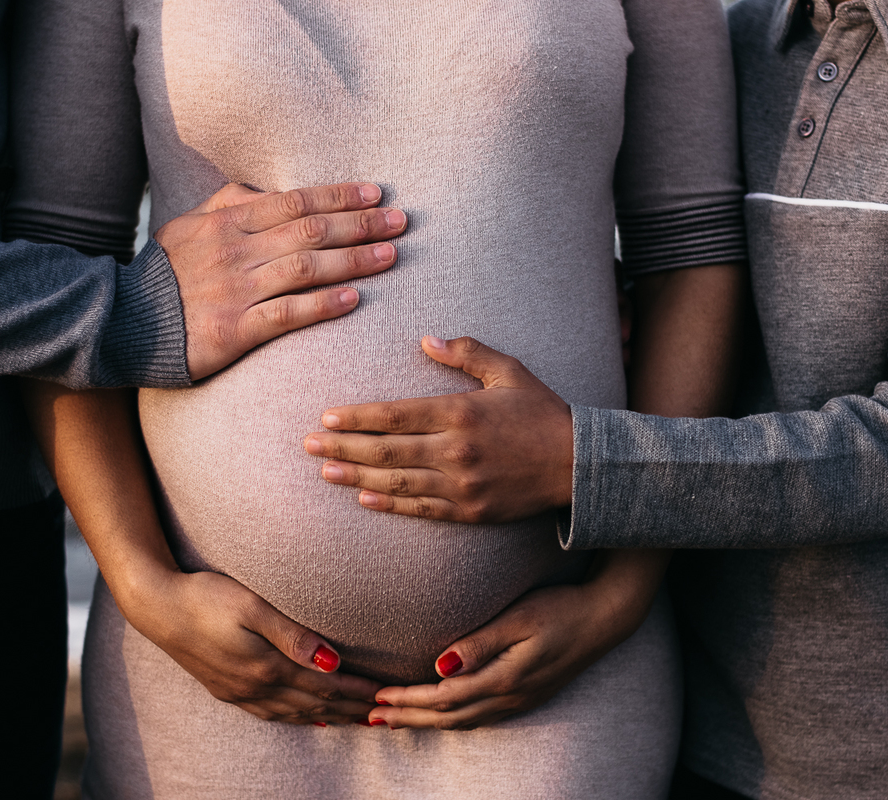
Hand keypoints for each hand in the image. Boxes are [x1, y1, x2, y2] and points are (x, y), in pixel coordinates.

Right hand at [118, 568, 381, 724]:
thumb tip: (332, 661)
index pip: (325, 685)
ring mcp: (238, 692)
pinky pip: (270, 713)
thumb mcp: (252, 607)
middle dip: (351, 709)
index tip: (386, 694)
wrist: (156, 607)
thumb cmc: (206, 597)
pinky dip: (296, 718)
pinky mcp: (225, 689)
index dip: (357, 691)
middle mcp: (255, 686)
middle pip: (315, 704)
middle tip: (383, 715)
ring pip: (294, 713)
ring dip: (328, 717)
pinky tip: (304, 717)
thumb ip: (293, 635)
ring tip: (354, 720)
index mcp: (266, 667)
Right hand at [157, 181, 406, 379]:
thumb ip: (230, 203)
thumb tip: (269, 191)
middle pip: (309, 231)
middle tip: (401, 222)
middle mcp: (235, 251)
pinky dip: (322, 305)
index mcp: (227, 221)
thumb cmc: (164, 273)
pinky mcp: (235, 330)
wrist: (125, 322)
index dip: (339, 196)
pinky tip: (354, 299)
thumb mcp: (189, 225)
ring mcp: (236, 291)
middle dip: (360, 224)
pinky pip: (286, 314)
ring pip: (305, 269)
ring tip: (390, 255)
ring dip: (353, 261)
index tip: (377, 194)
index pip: (294, 201)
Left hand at [303, 336, 572, 522]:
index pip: (395, 415)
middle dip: (342, 446)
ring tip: (324, 471)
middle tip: (307, 445)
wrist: (580, 465)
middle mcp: (456, 451)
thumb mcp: (510, 372)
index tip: (326, 416)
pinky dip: (389, 505)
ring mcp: (462, 485)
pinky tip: (363, 498)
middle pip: (386, 450)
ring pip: (397, 482)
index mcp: (461, 413)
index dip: (356, 417)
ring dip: (355, 476)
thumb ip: (466, 353)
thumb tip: (425, 339)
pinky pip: (421, 509)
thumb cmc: (543, 412)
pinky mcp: (470, 511)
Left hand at [368, 549, 669, 729]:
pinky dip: (452, 719)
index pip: (443, 697)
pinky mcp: (527, 695)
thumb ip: (480, 643)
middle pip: (449, 717)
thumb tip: (440, 665)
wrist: (606, 616)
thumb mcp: (520, 619)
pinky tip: (442, 714)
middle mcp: (511, 697)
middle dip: (409, 718)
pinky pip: (480, 717)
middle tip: (374, 718)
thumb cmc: (560, 608)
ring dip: (427, 722)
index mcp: (504, 679)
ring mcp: (521, 700)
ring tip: (397, 721)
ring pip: (464, 721)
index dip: (408, 701)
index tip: (378, 698)